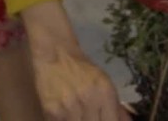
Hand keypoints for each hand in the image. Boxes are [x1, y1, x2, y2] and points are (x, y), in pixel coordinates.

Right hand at [22, 1, 128, 120]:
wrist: (55, 53)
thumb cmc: (82, 68)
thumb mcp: (104, 82)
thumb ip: (116, 107)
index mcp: (105, 93)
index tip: (104, 119)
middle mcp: (90, 101)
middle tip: (91, 117)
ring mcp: (70, 108)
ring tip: (79, 115)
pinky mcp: (52, 113)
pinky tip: (67, 116)